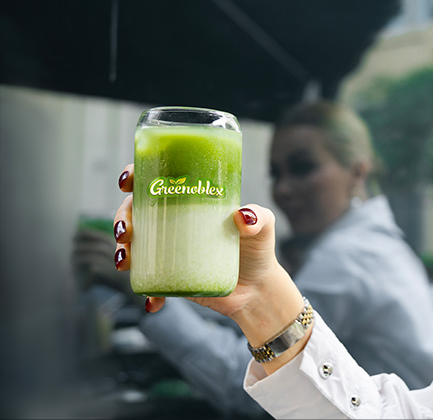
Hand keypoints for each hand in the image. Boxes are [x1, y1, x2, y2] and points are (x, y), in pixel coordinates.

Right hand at [115, 164, 309, 371]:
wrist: (258, 289)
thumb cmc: (258, 249)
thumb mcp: (265, 226)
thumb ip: (260, 218)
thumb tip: (242, 216)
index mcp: (190, 201)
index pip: (157, 181)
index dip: (135, 176)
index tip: (127, 182)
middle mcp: (174, 223)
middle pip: (136, 212)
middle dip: (122, 217)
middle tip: (127, 231)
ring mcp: (169, 251)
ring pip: (134, 246)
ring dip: (122, 252)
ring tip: (125, 260)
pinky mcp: (172, 278)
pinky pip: (150, 285)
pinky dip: (147, 295)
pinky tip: (152, 302)